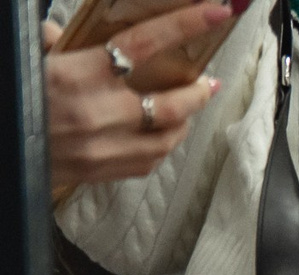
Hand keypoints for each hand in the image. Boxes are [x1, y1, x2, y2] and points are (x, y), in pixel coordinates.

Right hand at [44, 5, 230, 190]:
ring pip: (167, 138)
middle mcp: (98, 114)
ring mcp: (104, 149)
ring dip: (184, 121)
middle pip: (171, 104)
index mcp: (77, 75)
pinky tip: (162, 135)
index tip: (217, 11)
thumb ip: (51, 43)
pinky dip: (161, 145)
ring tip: (189, 107)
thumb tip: (60, 32)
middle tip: (209, 81)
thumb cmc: (14, 99)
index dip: (185, 24)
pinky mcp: (102, 174)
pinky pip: (148, 161)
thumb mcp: (30, 62)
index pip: (143, 43)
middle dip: (198, 92)